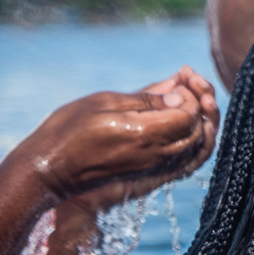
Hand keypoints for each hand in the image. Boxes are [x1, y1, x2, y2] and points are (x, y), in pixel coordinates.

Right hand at [20, 67, 219, 203]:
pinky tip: (191, 121)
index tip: (181, 79)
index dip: (192, 96)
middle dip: (202, 104)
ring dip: (203, 122)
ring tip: (196, 98)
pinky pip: (187, 162)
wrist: (49, 171)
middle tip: (192, 82)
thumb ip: (147, 99)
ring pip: (197, 148)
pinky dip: (197, 141)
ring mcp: (156, 169)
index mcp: (145, 136)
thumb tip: (179, 96)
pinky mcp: (151, 175)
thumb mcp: (106, 103)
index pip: (190, 116)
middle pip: (199, 131)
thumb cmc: (68, 131)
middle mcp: (157, 156)